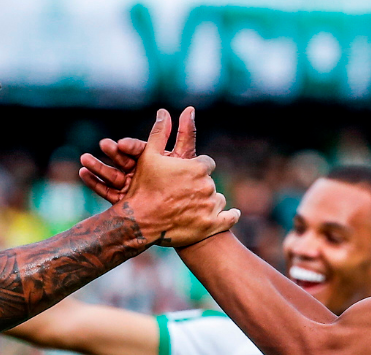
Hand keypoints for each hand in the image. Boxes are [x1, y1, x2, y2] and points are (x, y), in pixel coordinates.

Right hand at [79, 107, 194, 202]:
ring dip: (97, 165)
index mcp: (152, 157)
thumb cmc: (187, 183)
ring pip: (112, 174)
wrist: (182, 214)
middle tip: (103, 145)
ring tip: (84, 159)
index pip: (140, 149)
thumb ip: (185, 134)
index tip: (122, 143)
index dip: (131, 146)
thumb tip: (189, 108)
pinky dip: (94, 182)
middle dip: (113, 152)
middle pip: (123, 159)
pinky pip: (106, 191)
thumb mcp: (184, 158)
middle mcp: (139, 169)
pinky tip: (82, 174)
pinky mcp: (123, 200)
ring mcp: (130, 185)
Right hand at [98, 108, 236, 246]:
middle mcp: (207, 186)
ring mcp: (211, 207)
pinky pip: (229, 218)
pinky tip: (231, 215)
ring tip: (194, 208)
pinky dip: (230, 217)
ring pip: (218, 200)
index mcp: (197, 167)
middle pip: (210, 183)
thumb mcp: (148, 157)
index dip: (197, 169)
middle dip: (200, 186)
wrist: (139, 222)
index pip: (206, 164)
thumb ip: (159, 133)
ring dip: (210, 202)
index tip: (189, 174)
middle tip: (185, 194)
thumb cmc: (143, 188)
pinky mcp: (212, 225)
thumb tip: (164, 112)